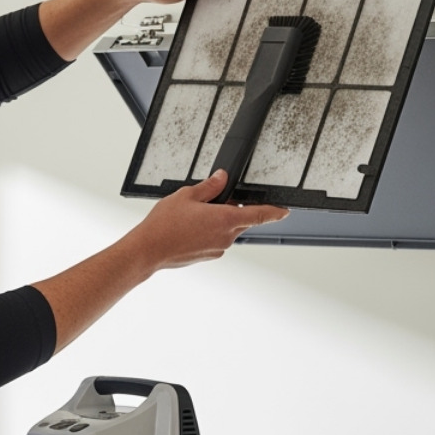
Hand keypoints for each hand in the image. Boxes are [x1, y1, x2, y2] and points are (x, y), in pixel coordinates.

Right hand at [124, 170, 288, 271]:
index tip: (285, 210)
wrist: (149, 250)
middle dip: (229, 209)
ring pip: (226, 229)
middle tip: (208, 201)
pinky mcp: (209, 256)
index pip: (260, 215)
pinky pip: (215, 239)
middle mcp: (226, 236)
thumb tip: (222, 178)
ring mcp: (218, 248)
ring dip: (216, 220)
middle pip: (239, 219)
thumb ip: (209, 186)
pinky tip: (189, 228)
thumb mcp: (187, 195)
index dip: (275, 212)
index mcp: (226, 219)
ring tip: (192, 216)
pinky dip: (208, 232)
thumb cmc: (165, 225)